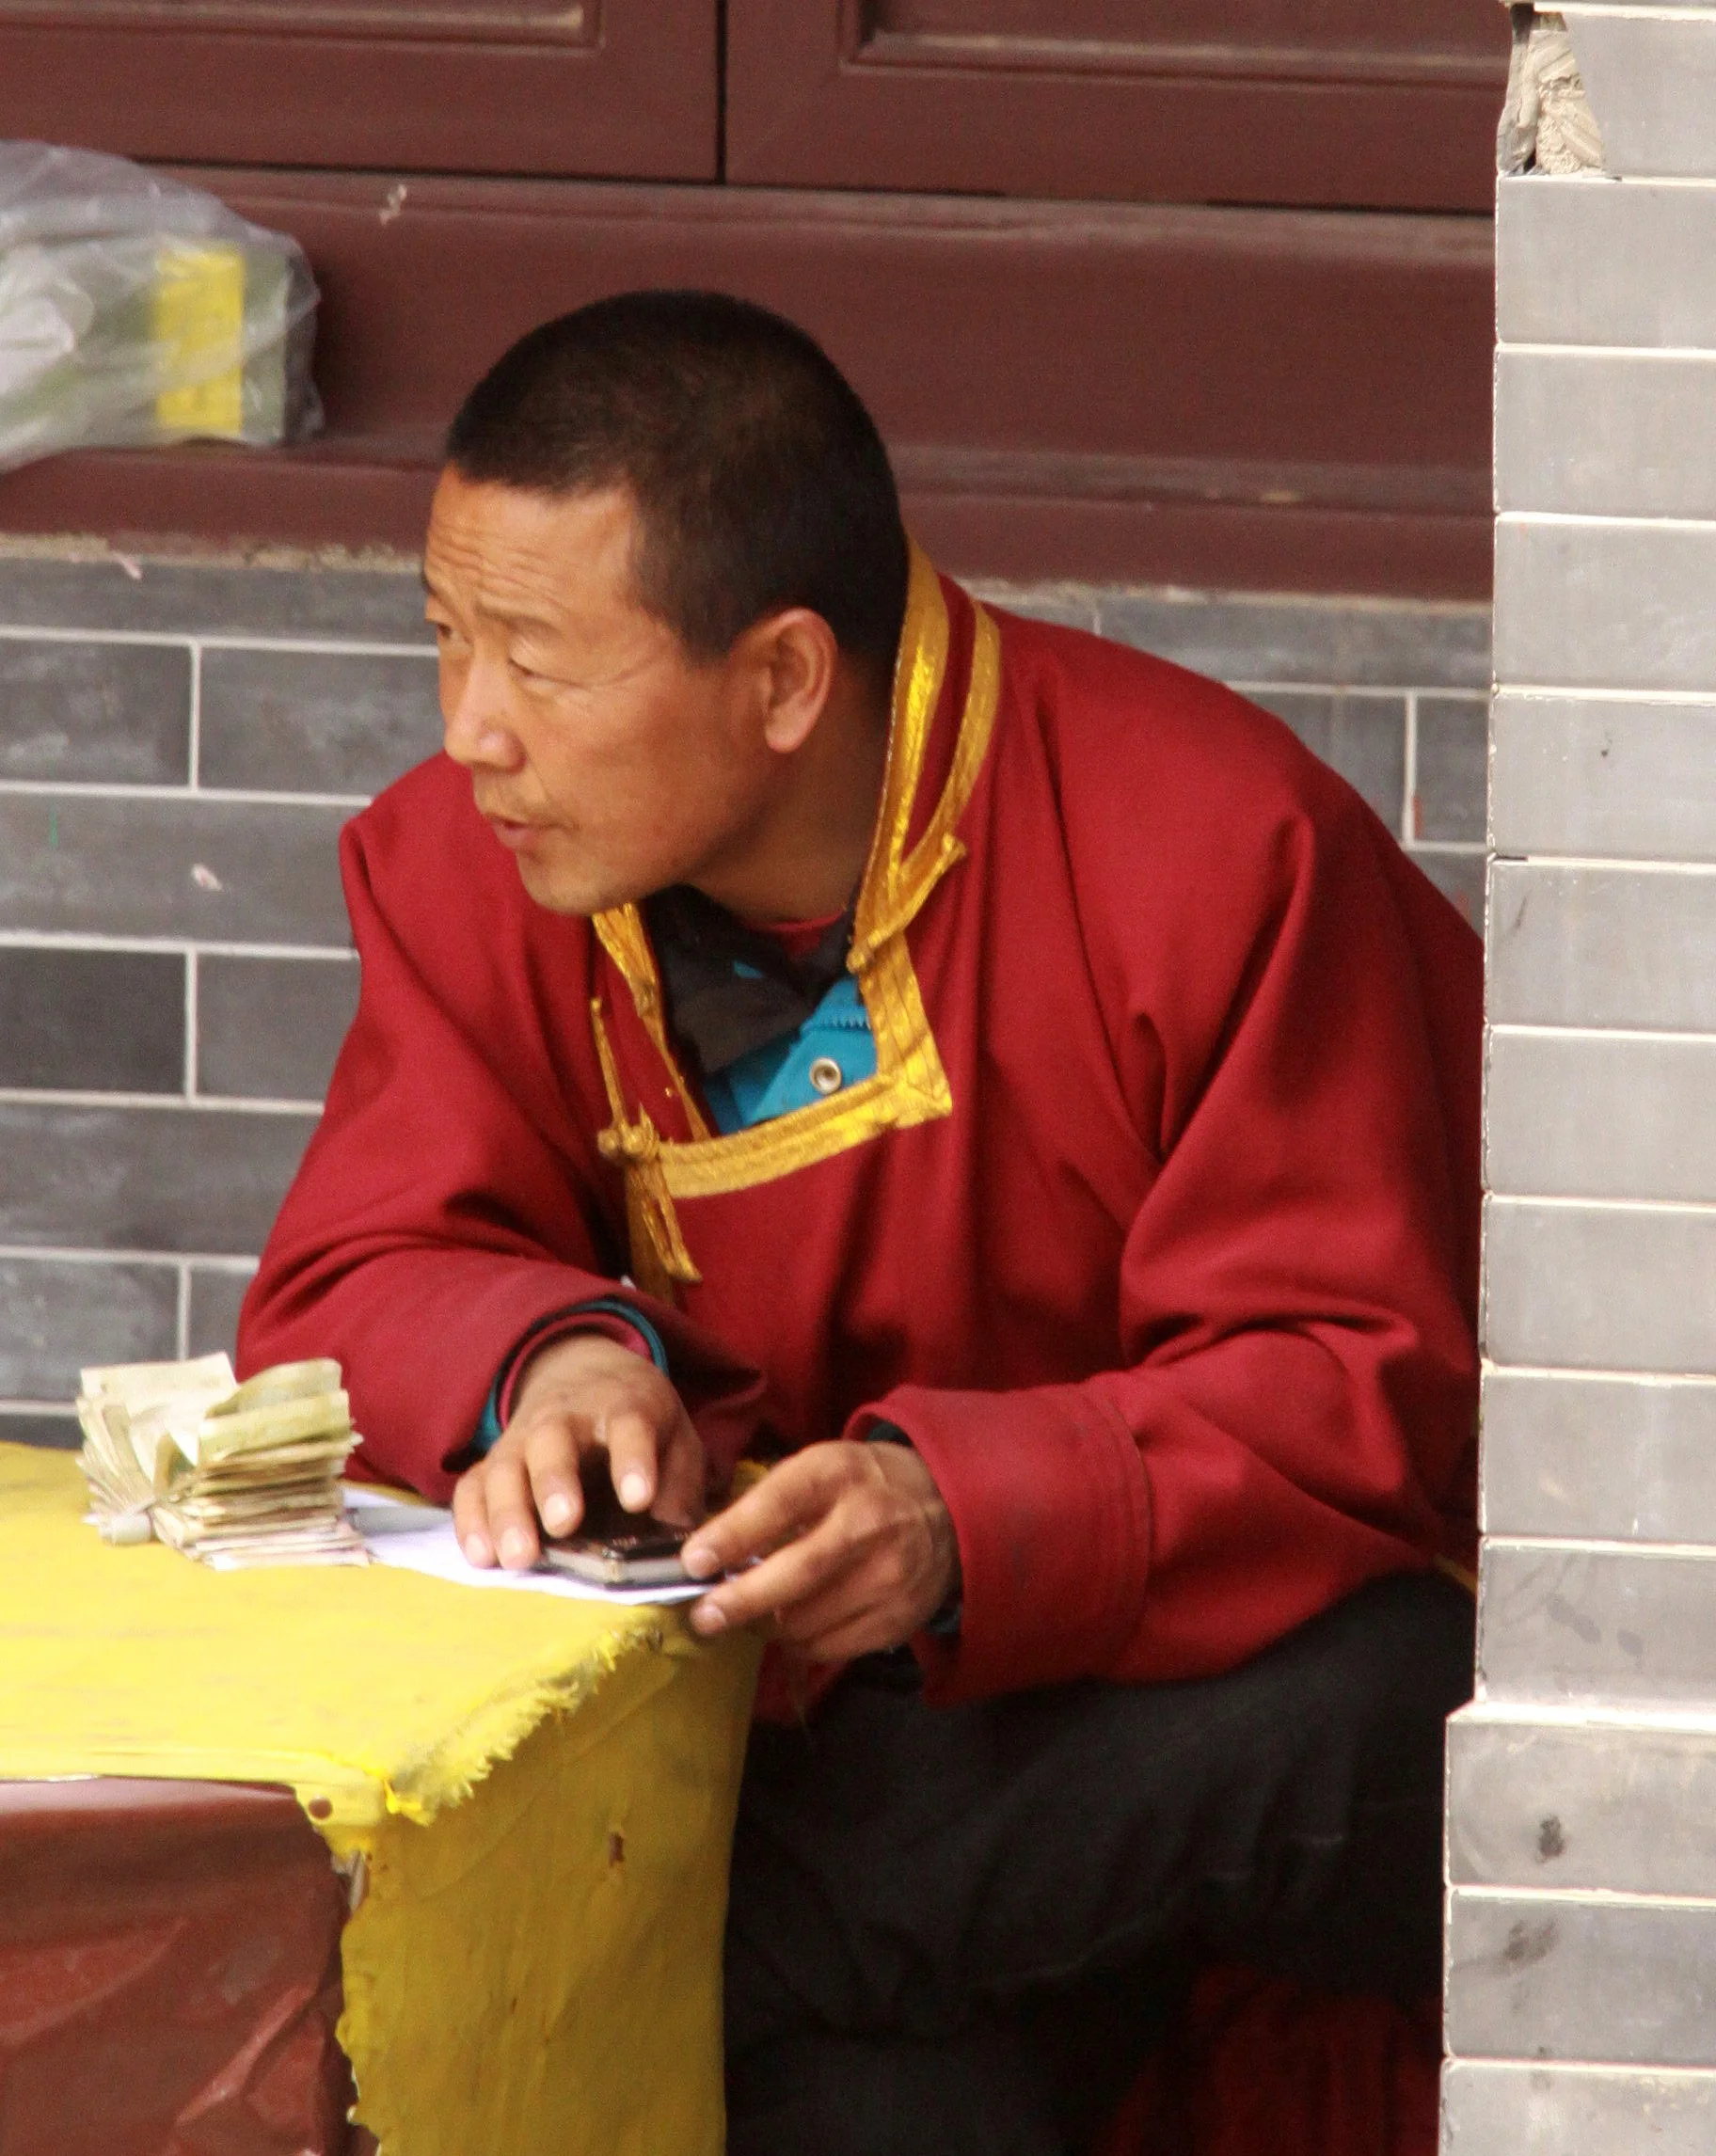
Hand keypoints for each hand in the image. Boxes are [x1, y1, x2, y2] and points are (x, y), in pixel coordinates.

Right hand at [451, 1333, 704, 1570]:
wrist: (582, 1374)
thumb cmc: (639, 1424)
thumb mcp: (676, 1441)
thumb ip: (679, 1487)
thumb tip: (676, 1539)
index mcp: (623, 1406)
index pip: (630, 1426)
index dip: (633, 1460)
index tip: (638, 1498)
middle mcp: (566, 1417)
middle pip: (553, 1442)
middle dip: (555, 1482)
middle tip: (563, 1523)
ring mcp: (522, 1438)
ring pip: (505, 1467)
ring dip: (507, 1512)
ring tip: (518, 1557)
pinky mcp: (491, 1463)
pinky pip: (472, 1487)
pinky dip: (471, 1521)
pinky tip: (480, 1556)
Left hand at [680, 1439, 958, 1660]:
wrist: (948, 1509)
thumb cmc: (863, 1486)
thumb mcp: (821, 1468)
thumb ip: (771, 1503)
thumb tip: (708, 1552)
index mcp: (839, 1475)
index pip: (779, 1505)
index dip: (733, 1535)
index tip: (694, 1561)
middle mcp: (868, 1523)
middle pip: (797, 1572)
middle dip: (741, 1600)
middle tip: (703, 1616)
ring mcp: (889, 1575)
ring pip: (808, 1620)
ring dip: (767, 1625)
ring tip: (752, 1616)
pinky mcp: (898, 1617)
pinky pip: (829, 1647)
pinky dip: (799, 1643)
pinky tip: (794, 1625)